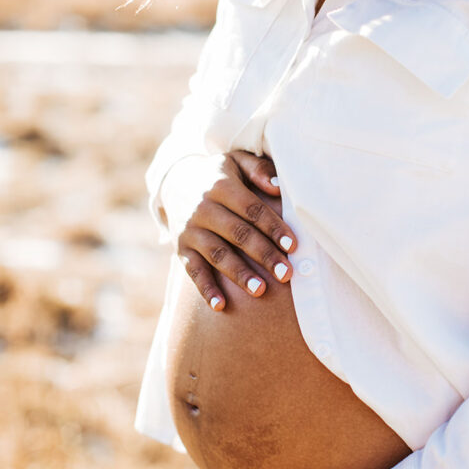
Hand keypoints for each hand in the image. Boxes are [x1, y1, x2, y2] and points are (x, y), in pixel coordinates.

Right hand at [160, 149, 297, 310]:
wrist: (174, 182)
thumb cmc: (219, 175)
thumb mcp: (236, 162)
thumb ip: (259, 170)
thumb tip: (279, 187)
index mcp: (221, 186)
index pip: (252, 210)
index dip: (273, 228)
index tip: (293, 246)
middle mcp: (204, 208)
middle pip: (238, 234)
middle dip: (263, 255)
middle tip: (286, 274)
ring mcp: (190, 230)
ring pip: (217, 255)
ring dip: (239, 274)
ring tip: (260, 291)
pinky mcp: (181, 248)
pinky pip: (193, 270)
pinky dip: (206, 289)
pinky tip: (220, 306)